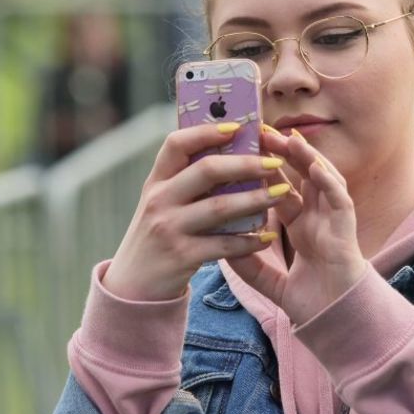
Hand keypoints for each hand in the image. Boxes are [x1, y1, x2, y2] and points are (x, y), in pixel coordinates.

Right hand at [102, 124, 290, 301]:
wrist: (132, 286)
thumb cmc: (158, 236)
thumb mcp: (161, 203)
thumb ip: (185, 181)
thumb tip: (230, 151)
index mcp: (156, 181)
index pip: (176, 144)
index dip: (207, 132)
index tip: (237, 127)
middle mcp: (159, 200)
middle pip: (206, 171)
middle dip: (246, 163)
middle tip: (275, 162)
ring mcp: (169, 228)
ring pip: (220, 207)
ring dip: (255, 199)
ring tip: (282, 194)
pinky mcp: (181, 256)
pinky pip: (224, 245)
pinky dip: (249, 241)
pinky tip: (268, 237)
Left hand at [224, 128, 367, 324]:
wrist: (337, 324)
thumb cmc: (312, 304)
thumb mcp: (270, 283)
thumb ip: (249, 267)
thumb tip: (222, 249)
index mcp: (301, 226)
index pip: (280, 189)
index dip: (265, 170)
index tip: (245, 149)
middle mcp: (318, 218)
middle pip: (301, 176)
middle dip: (284, 152)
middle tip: (263, 131)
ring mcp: (333, 221)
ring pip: (323, 179)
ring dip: (309, 157)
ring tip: (290, 137)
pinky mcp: (347, 230)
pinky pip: (340, 200)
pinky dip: (329, 182)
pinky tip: (316, 167)